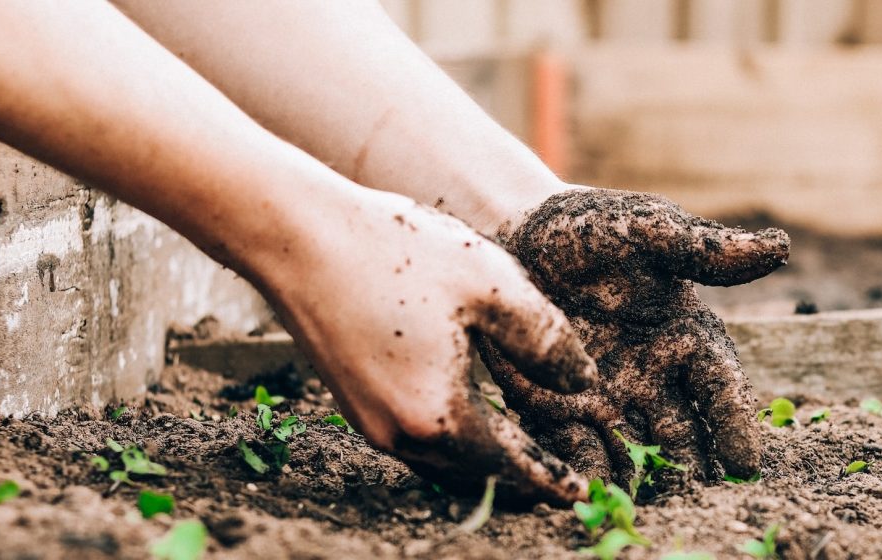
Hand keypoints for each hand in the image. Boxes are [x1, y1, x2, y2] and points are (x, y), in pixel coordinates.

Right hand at [253, 188, 597, 503]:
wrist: (298, 237)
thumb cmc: (398, 252)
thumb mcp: (493, 285)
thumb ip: (546, 341)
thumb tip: (583, 383)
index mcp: (441, 415)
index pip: (512, 465)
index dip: (551, 479)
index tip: (582, 493)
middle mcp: (400, 434)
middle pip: (475, 476)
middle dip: (519, 482)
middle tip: (558, 480)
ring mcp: (370, 422)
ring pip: (442, 464)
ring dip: (484, 466)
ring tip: (522, 455)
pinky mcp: (353, 402)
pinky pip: (415, 442)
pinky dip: (452, 444)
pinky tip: (470, 419)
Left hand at [479, 187, 788, 486]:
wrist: (515, 232)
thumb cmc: (592, 227)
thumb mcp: (647, 229)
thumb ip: (704, 249)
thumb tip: (779, 248)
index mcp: (686, 337)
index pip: (720, 388)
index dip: (734, 424)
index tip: (745, 463)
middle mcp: (654, 377)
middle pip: (683, 433)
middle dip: (692, 467)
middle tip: (700, 500)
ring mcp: (608, 398)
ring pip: (635, 451)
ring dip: (644, 479)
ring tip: (648, 507)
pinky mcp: (558, 408)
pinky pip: (576, 448)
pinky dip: (586, 472)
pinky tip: (589, 493)